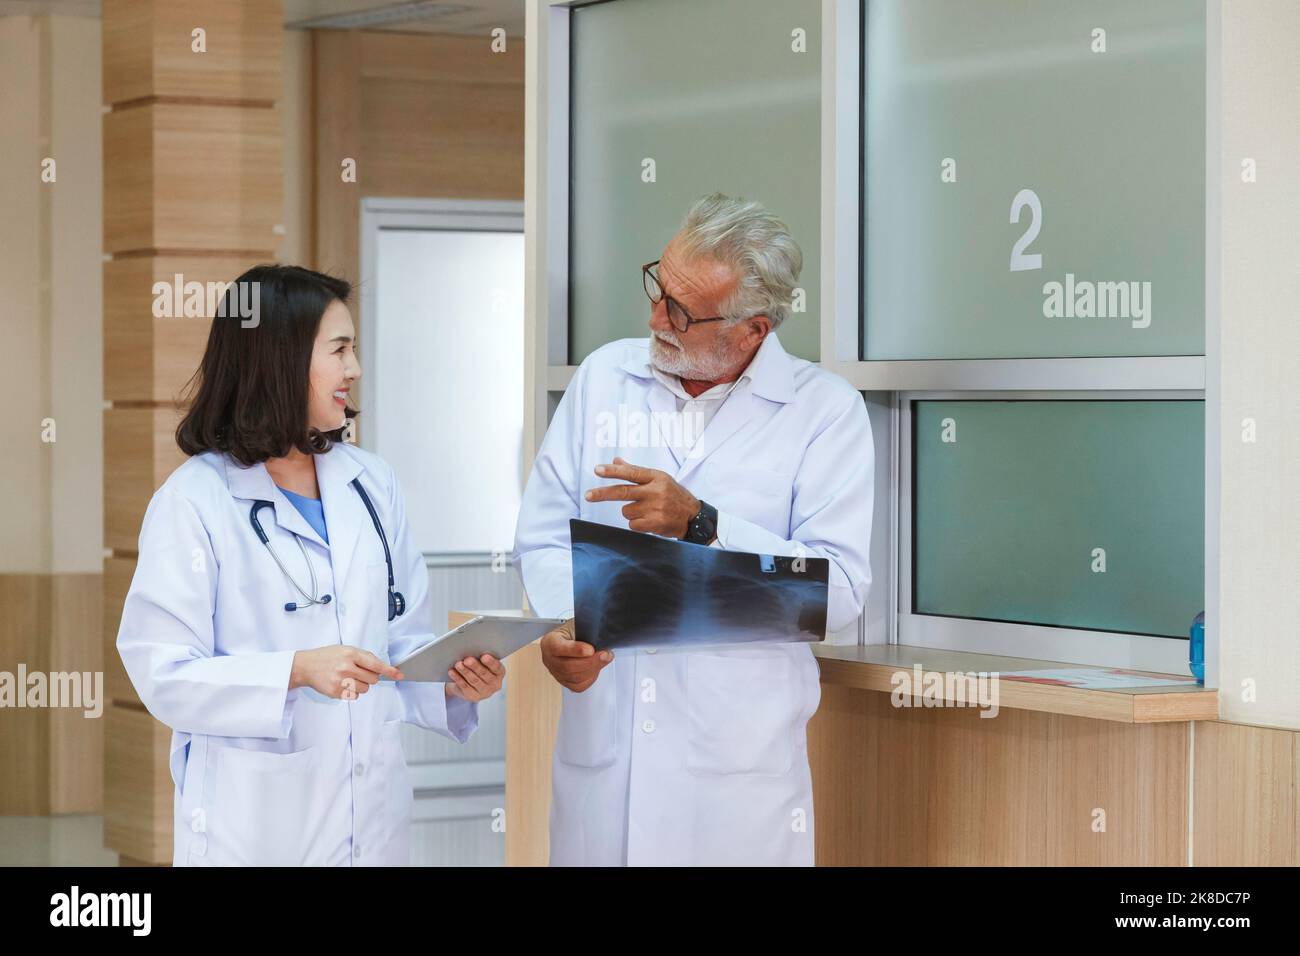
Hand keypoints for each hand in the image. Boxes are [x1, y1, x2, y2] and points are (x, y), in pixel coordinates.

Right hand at [291, 645, 401, 699]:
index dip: (389, 671)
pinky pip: (355, 696)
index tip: (399, 675)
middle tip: (358, 672)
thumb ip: (363, 657)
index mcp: (350, 654)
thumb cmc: (327, 656)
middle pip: (373, 679)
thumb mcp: (346, 649)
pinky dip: (352, 692)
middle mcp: (346, 667)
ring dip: (361, 685)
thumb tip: (381, 667)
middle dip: (370, 677)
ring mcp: (341, 681)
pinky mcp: (336, 692)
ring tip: (348, 678)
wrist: (305, 666)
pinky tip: (341, 684)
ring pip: (365, 689)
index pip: (375, 664)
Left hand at [445, 654, 504, 701]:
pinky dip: (457, 678)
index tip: (484, 656)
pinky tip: (452, 671)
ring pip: (474, 681)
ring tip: (458, 664)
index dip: (491, 662)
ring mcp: (484, 692)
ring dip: (465, 671)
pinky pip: (464, 686)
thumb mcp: (484, 663)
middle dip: (475, 666)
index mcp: (500, 673)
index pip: (497, 667)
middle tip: (467, 659)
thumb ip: (482, 657)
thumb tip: (472, 649)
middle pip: (484, 674)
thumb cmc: (479, 667)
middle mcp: (494, 684)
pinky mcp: (472, 696)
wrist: (472, 684)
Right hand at [540, 619, 612, 692]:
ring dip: (594, 669)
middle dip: (590, 661)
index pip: (558, 648)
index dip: (575, 650)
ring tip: (605, 658)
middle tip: (604, 654)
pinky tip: (596, 667)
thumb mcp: (578, 624)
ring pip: (574, 677)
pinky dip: (591, 677)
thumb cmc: (573, 631)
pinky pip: (579, 685)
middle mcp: (549, 659)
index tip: (591, 649)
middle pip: (567, 666)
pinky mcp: (566, 682)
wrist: (572, 639)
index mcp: (549, 642)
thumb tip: (599, 637)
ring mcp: (556, 673)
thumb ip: (585, 630)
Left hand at [584, 457, 699, 537]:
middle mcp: (656, 491)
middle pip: (623, 492)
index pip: (631, 472)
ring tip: (647, 511)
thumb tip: (616, 460)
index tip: (597, 470)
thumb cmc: (674, 495)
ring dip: (632, 512)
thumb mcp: (659, 479)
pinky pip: (633, 524)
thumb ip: (636, 471)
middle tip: (588, 495)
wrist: (694, 517)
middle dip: (602, 493)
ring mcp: (656, 508)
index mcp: (656, 477)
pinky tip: (650, 520)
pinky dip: (637, 524)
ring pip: (626, 511)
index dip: (613, 471)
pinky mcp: (655, 523)